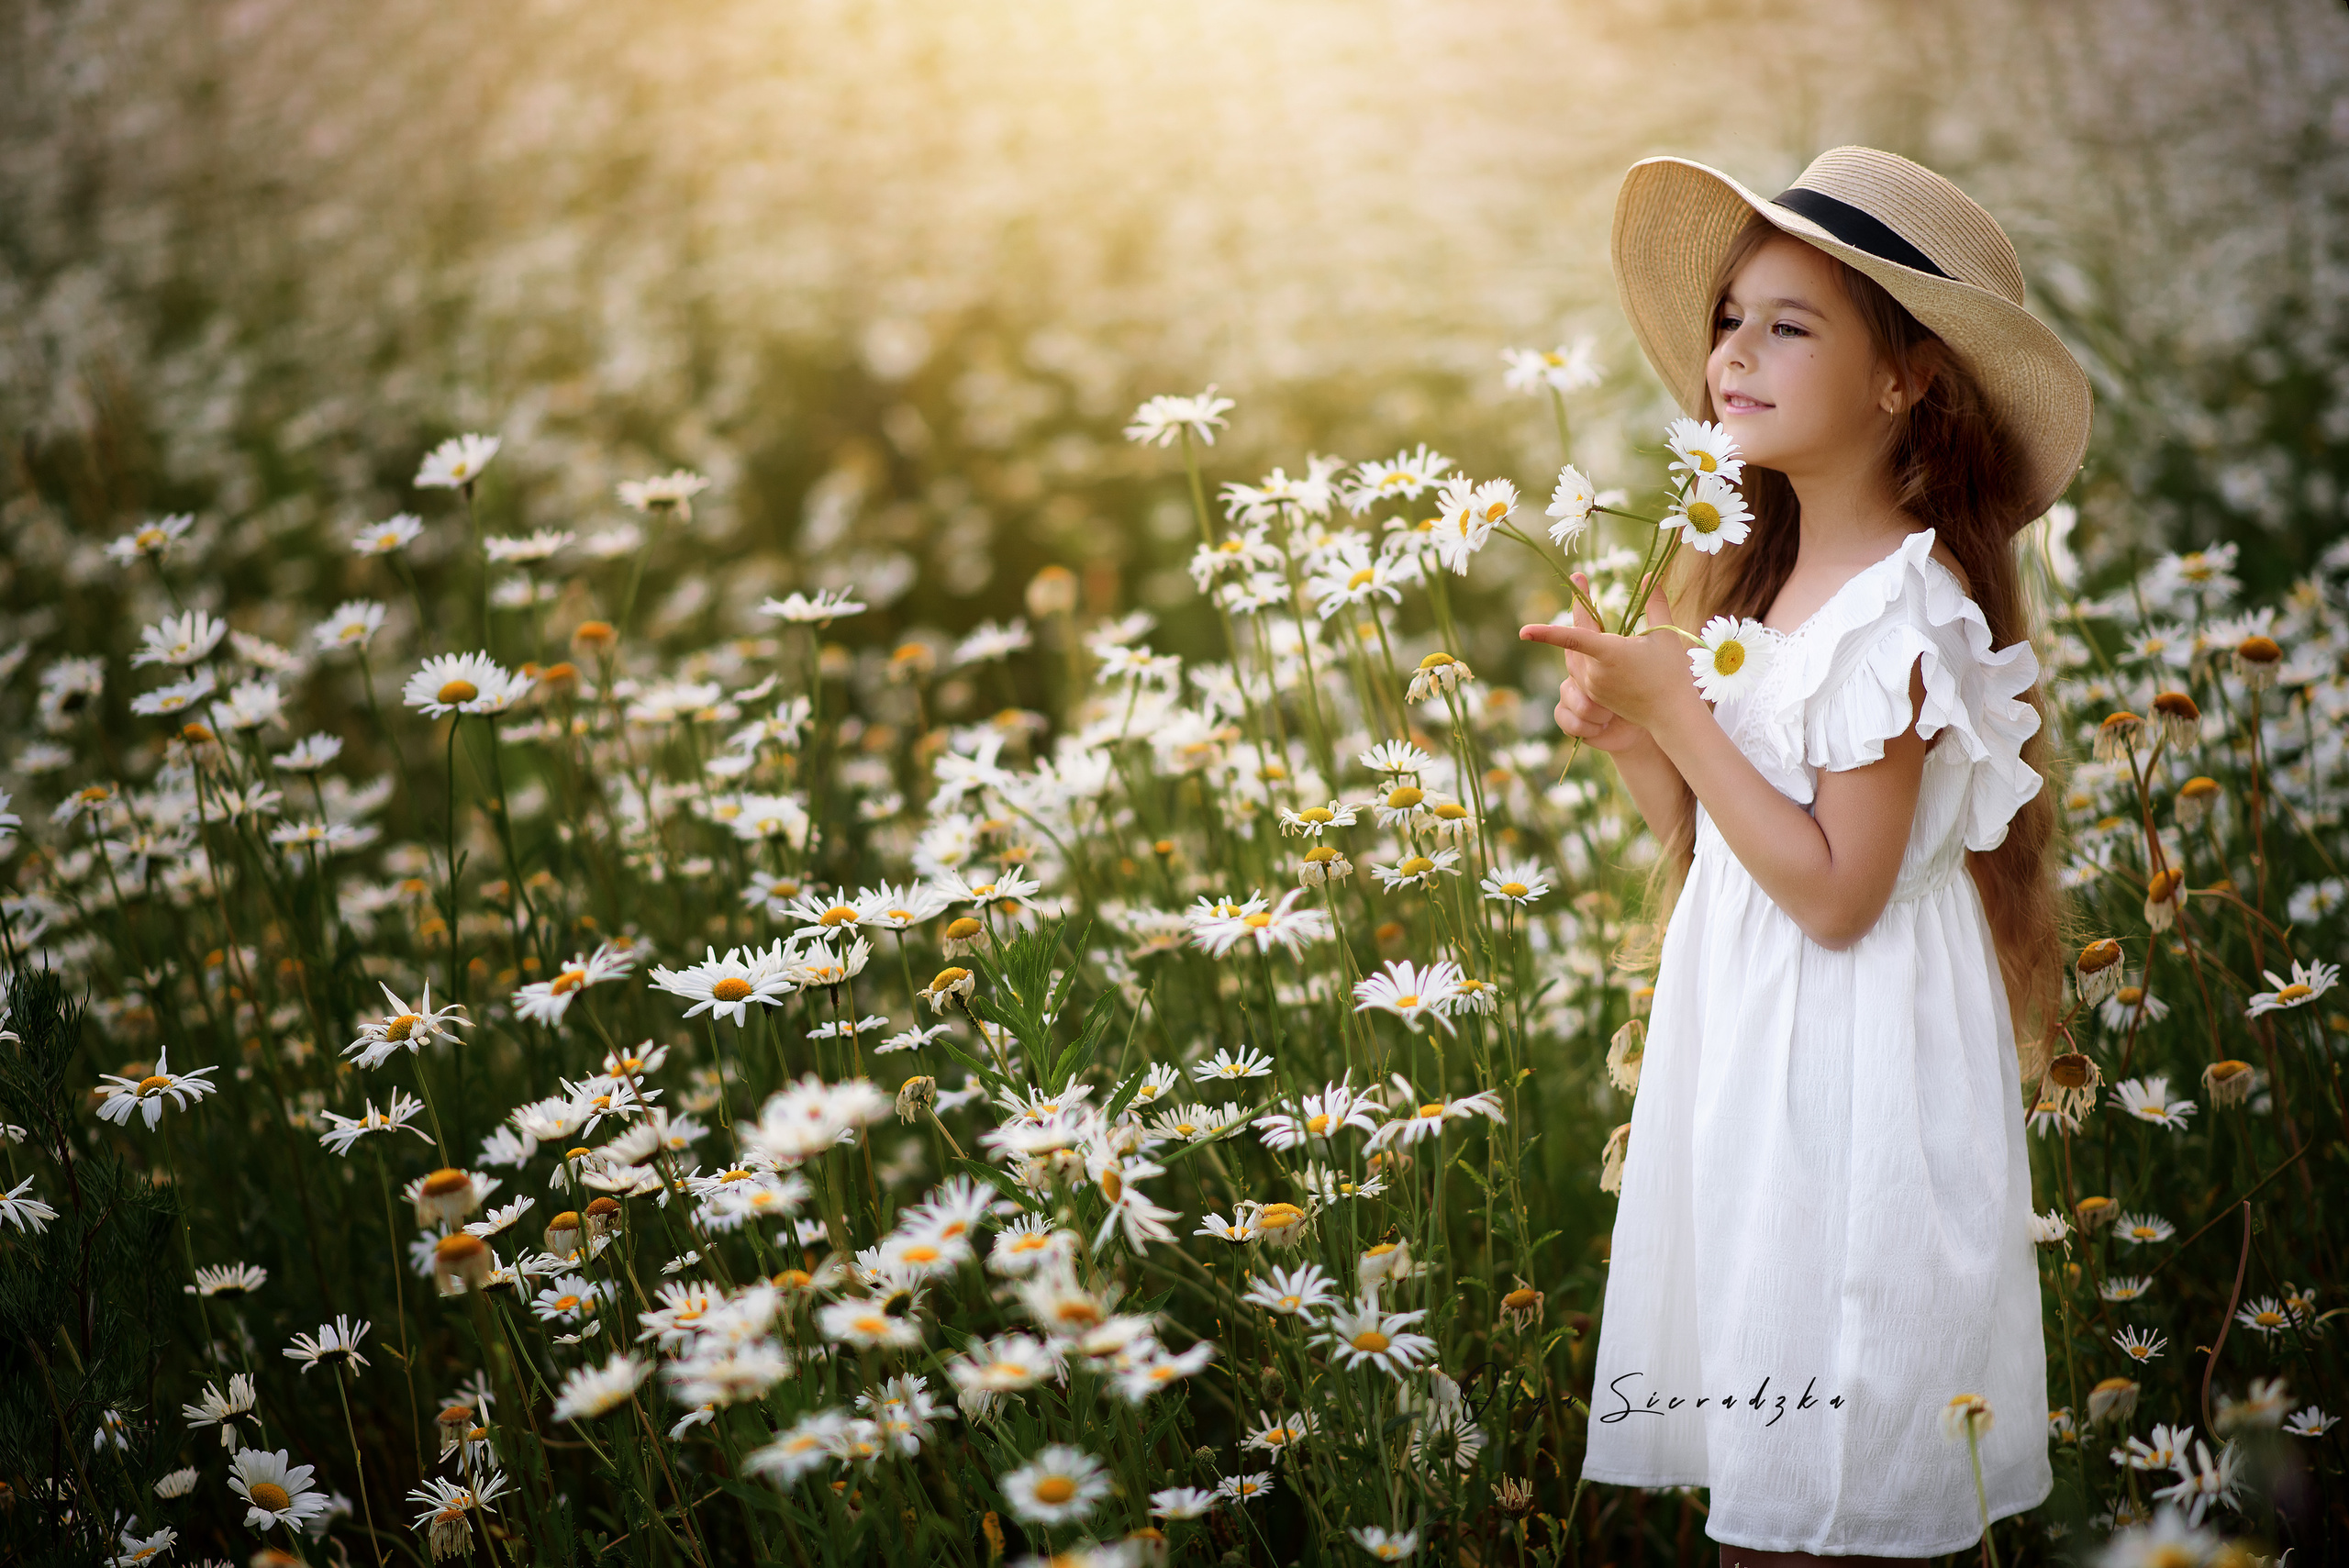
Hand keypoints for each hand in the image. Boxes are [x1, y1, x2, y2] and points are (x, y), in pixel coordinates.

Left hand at [1520, 577, 1700, 743]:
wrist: (1670, 714)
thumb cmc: (1671, 672)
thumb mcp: (1665, 634)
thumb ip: (1655, 603)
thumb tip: (1651, 575)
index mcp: (1610, 654)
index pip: (1573, 638)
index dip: (1547, 633)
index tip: (1524, 631)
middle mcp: (1595, 672)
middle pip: (1575, 637)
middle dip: (1579, 611)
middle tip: (1579, 581)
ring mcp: (1592, 686)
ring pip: (1576, 655)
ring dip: (1584, 637)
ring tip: (1592, 613)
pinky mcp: (1593, 696)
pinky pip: (1581, 670)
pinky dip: (1587, 655)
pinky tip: (1602, 649)